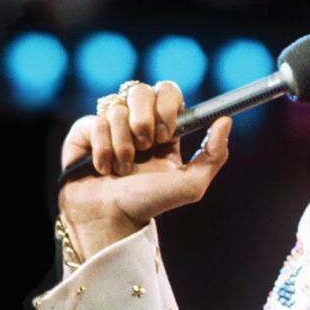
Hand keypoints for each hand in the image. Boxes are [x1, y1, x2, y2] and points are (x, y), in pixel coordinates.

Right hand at [58, 81, 232, 260]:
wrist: (111, 219)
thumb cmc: (150, 203)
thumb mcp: (191, 184)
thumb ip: (215, 154)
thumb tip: (225, 120)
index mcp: (163, 127)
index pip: (167, 91)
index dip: (167, 105)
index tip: (167, 132)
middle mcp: (136, 121)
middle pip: (140, 90)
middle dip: (144, 122)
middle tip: (145, 149)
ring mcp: (109, 124)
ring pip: (117, 110)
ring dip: (123, 146)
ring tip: (123, 170)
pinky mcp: (84, 131)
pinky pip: (95, 122)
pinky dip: (103, 150)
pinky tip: (104, 168)